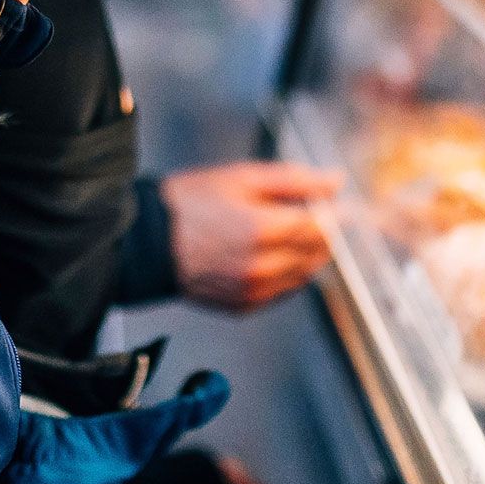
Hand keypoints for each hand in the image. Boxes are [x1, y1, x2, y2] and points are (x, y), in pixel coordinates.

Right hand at [162, 160, 337, 310]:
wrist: (148, 243)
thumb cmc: (189, 205)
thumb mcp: (242, 178)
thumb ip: (294, 180)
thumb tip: (334, 182)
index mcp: (262, 230)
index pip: (321, 228)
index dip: (332, 216)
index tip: (336, 207)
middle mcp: (261, 267)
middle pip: (317, 254)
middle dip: (319, 235)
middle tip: (302, 215)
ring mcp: (253, 290)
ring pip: (304, 276)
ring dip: (303, 255)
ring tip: (277, 234)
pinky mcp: (244, 306)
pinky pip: (282, 292)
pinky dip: (284, 275)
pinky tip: (263, 255)